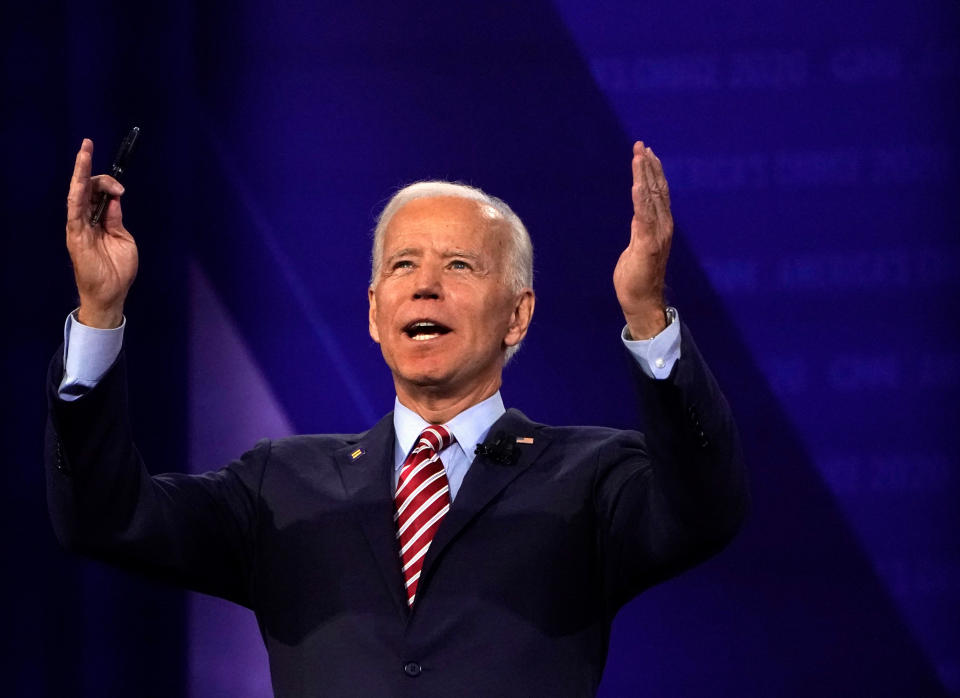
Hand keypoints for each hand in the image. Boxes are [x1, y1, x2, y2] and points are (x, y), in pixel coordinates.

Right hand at [65, 139, 138, 327]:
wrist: (112, 292)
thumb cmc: (118, 269)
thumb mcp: (123, 238)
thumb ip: (116, 218)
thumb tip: (114, 199)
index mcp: (98, 220)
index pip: (96, 192)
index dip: (104, 180)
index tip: (121, 186)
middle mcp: (85, 219)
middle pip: (85, 187)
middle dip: (88, 166)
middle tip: (88, 145)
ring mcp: (79, 226)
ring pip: (77, 193)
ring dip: (80, 172)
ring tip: (83, 152)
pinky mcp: (76, 234)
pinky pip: (75, 210)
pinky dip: (77, 194)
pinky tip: (80, 180)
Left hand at [613, 141, 672, 338]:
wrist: (641, 301)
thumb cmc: (637, 277)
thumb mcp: (637, 247)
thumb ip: (640, 230)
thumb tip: (639, 219)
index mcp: (660, 226)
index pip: (658, 193)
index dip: (653, 172)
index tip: (645, 152)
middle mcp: (663, 227)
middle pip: (657, 189)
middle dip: (648, 166)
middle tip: (640, 145)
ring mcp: (657, 235)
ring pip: (652, 197)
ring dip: (645, 175)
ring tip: (640, 155)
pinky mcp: (647, 244)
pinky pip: (644, 215)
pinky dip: (641, 197)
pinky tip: (637, 182)